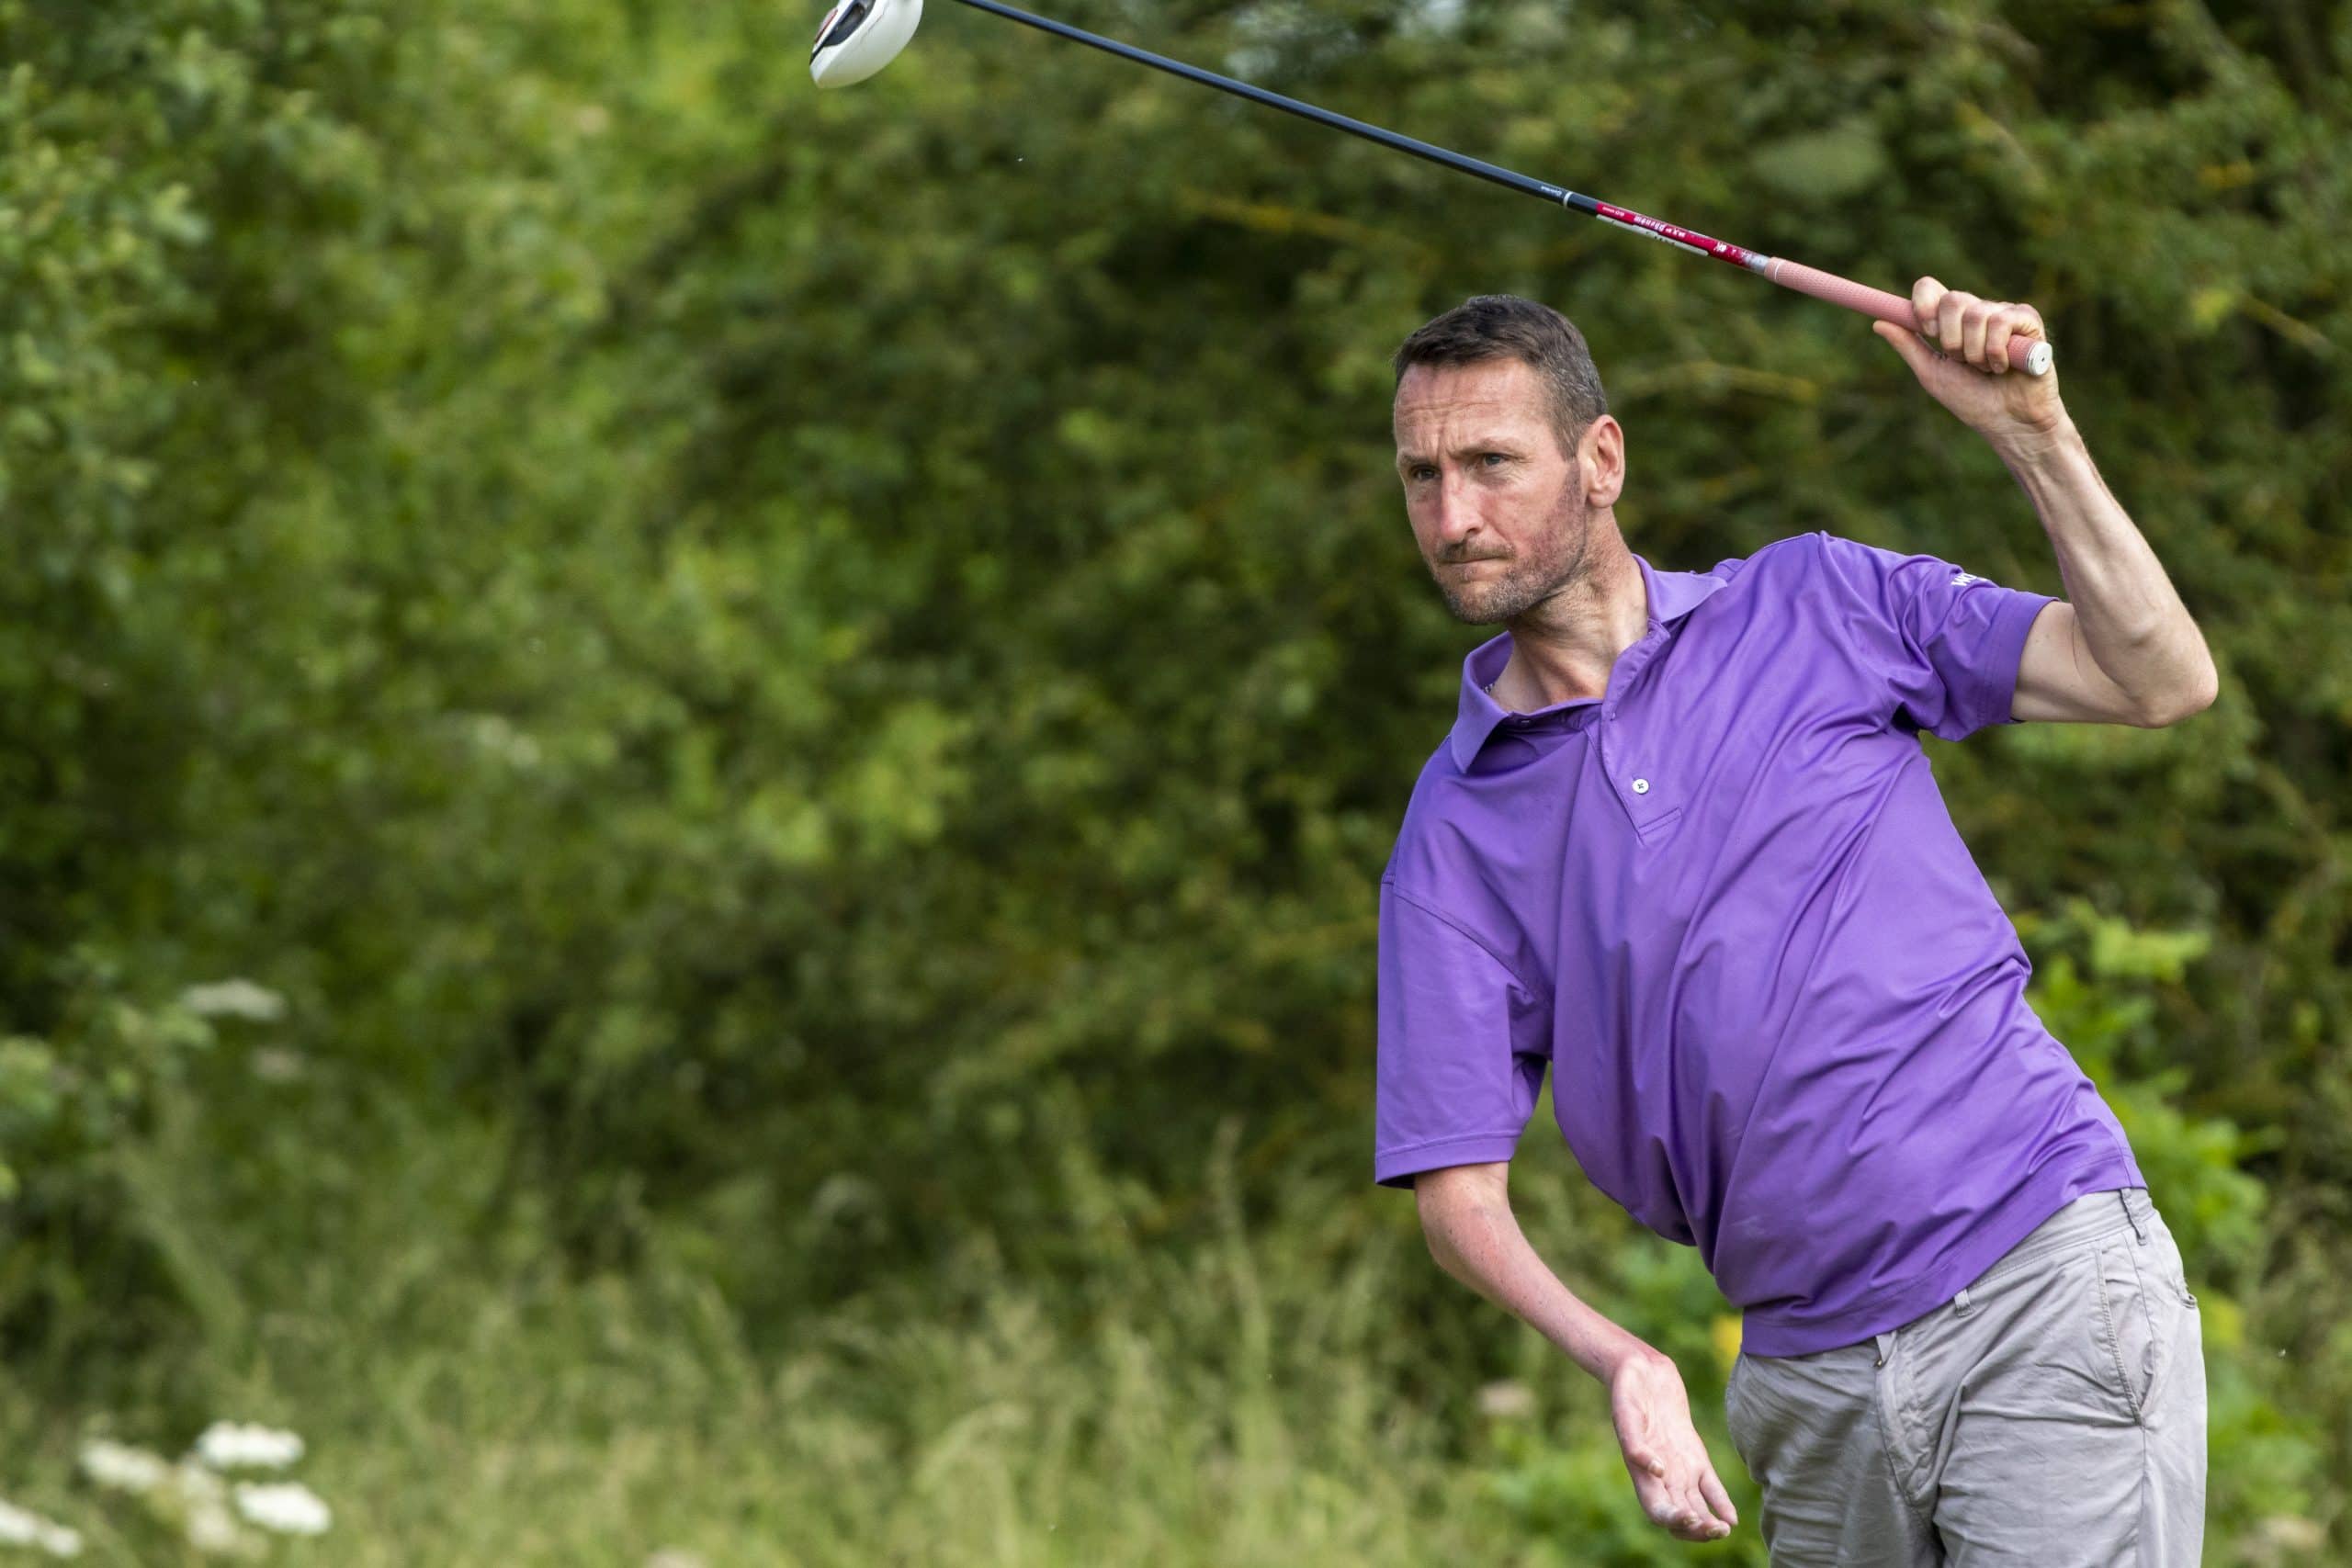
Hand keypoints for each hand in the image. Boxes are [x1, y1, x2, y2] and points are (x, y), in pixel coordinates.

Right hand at [1607, 1346, 1739, 1542]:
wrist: (1641, 1370)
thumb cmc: (1628, 1390)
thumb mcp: (1626, 1414)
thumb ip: (1636, 1444)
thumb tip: (1655, 1471)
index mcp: (1641, 1472)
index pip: (1657, 1510)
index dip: (1672, 1521)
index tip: (1689, 1518)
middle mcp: (1661, 1476)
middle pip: (1679, 1515)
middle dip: (1695, 1529)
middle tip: (1715, 1531)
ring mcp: (1680, 1467)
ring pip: (1695, 1506)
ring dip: (1708, 1522)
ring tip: (1723, 1530)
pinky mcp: (1695, 1456)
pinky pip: (1709, 1486)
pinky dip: (1720, 1503)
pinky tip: (1731, 1518)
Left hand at [1874, 277, 2066, 452]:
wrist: (2007, 422)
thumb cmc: (1972, 399)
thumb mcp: (1932, 373)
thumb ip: (1908, 346)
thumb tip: (1878, 322)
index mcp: (1951, 321)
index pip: (1930, 288)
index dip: (1923, 303)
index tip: (1926, 329)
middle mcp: (1977, 311)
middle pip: (1952, 299)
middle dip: (1951, 339)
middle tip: (1962, 361)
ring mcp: (2003, 313)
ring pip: (1977, 314)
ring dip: (1975, 353)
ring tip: (1987, 369)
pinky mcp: (2028, 321)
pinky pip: (2002, 322)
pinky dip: (1996, 352)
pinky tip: (2004, 367)